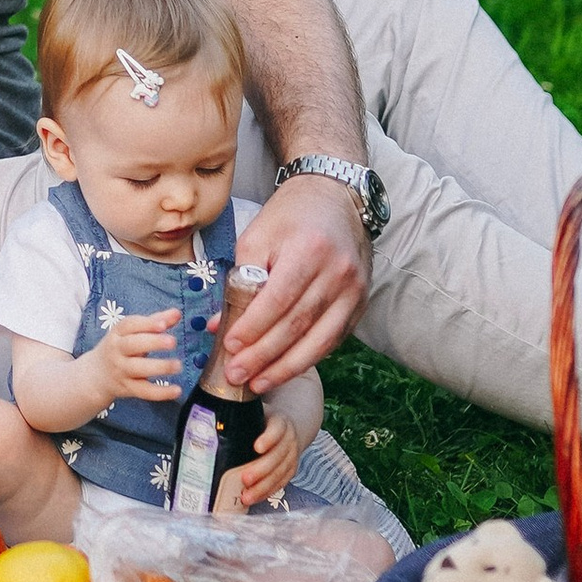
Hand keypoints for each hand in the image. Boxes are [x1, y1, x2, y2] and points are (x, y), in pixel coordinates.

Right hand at [85, 305, 184, 407]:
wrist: (95, 376)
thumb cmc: (120, 349)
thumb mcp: (131, 333)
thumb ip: (154, 322)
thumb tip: (177, 313)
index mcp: (118, 333)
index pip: (129, 325)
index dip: (147, 324)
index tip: (164, 324)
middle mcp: (117, 351)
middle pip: (133, 345)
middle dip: (153, 342)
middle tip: (172, 342)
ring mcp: (121, 370)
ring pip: (139, 369)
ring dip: (159, 367)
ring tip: (178, 365)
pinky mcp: (127, 388)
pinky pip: (144, 391)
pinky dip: (161, 392)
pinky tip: (177, 390)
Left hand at [220, 177, 369, 390]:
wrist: (335, 198)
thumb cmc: (290, 217)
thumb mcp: (258, 236)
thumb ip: (239, 280)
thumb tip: (221, 325)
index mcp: (309, 249)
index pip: (278, 298)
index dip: (253, 327)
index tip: (230, 347)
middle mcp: (337, 272)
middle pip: (298, 324)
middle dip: (264, 355)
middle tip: (236, 374)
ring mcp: (354, 289)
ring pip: (319, 339)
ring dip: (286, 367)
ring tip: (258, 383)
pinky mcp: (360, 302)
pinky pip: (334, 339)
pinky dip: (309, 357)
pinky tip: (285, 369)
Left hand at [224, 413, 303, 511]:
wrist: (287, 428)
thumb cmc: (264, 422)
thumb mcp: (256, 413)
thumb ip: (239, 418)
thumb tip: (207, 427)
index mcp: (280, 422)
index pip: (277, 429)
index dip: (268, 438)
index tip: (257, 447)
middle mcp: (288, 440)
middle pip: (277, 456)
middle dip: (261, 469)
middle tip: (245, 478)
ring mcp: (291, 456)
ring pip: (280, 473)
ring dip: (263, 487)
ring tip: (246, 496)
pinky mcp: (291, 470)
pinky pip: (280, 484)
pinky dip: (266, 492)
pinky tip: (254, 497)